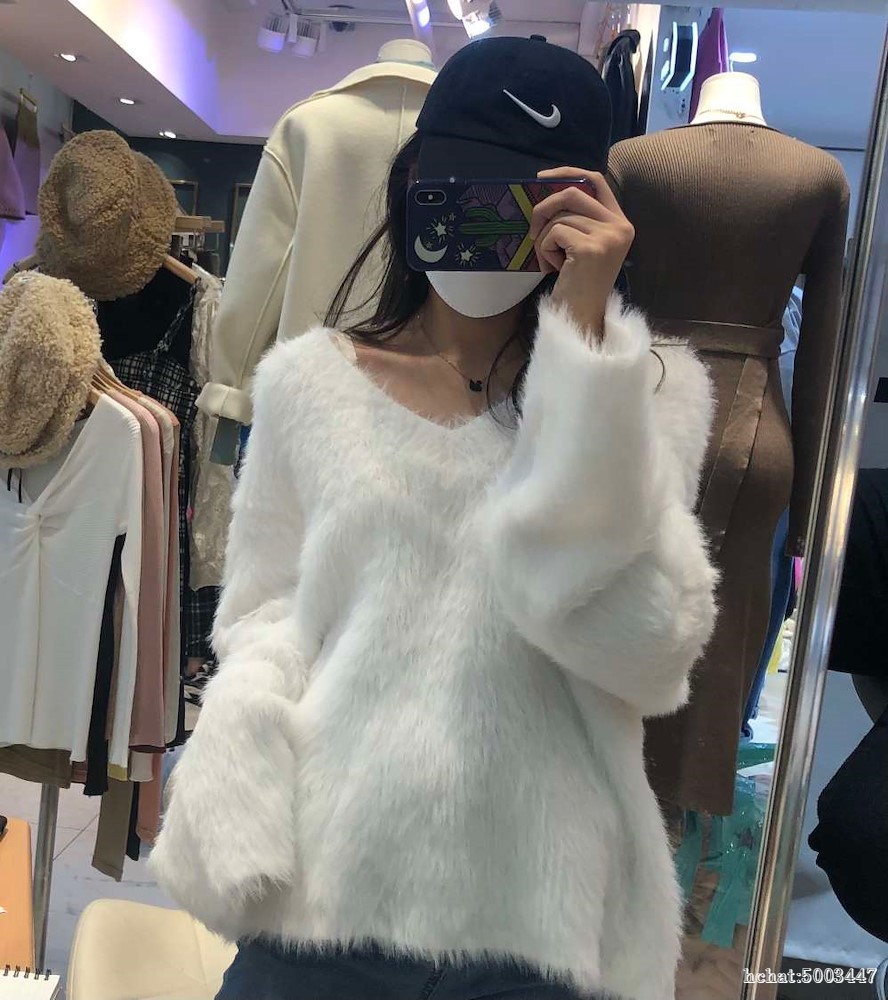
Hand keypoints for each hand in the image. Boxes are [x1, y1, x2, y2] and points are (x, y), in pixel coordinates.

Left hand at [529, 168, 634, 341]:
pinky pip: (554, 233)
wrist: (580, 317)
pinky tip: (553, 269)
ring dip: (544, 239)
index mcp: (620, 222)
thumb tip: (546, 190)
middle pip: (572, 193)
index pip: (595, 180)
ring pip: (560, 217)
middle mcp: (620, 227)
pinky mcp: (591, 249)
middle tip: (533, 231)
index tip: (541, 178)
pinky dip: (545, 250)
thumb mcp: (581, 244)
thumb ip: (575, 217)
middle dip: (544, 208)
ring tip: (551, 262)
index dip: (567, 173)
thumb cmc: (576, 284)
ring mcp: (608, 237)